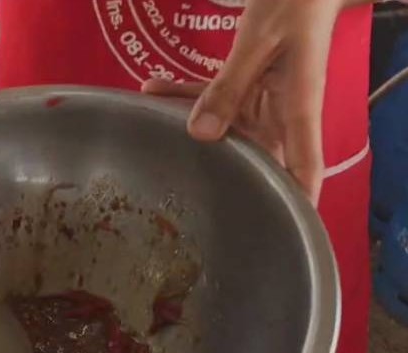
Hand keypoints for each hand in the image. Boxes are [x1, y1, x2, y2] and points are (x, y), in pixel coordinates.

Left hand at [143, 0, 347, 204]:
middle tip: (183, 195)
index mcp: (298, 108)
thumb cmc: (293, 5)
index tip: (278, 230)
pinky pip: (216, 98)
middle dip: (225, 174)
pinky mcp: (250, 85)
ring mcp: (265, 100)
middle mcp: (283, 112)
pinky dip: (185, 95)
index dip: (294, 202)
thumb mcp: (256, 43)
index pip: (303, 166)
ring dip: (189, 128)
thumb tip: (200, 134)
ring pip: (227, 128)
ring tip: (149, 132)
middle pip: (257, 155)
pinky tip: (151, 89)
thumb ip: (227, 87)